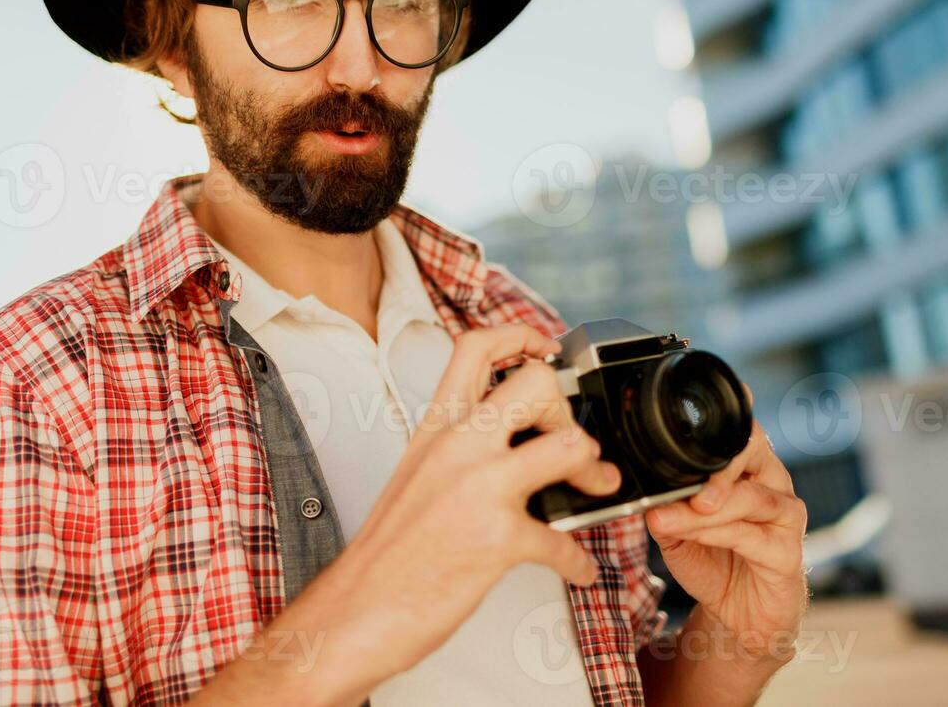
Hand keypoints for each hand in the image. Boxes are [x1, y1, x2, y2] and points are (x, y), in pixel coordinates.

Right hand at [191, 324, 622, 706]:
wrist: (354, 611)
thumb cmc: (383, 556)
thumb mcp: (415, 477)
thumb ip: (456, 451)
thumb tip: (504, 446)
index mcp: (435, 429)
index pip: (476, 347)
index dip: (520, 336)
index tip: (543, 348)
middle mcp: (457, 447)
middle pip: (537, 382)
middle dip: (568, 409)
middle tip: (569, 440)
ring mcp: (480, 488)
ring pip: (568, 444)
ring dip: (592, 471)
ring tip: (592, 492)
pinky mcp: (498, 539)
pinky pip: (564, 541)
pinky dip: (578, 561)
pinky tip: (573, 567)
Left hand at [643, 411, 808, 663]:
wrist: (740, 616)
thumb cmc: (713, 562)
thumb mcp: (676, 532)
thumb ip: (665, 508)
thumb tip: (647, 495)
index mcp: (748, 466)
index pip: (738, 430)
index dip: (715, 424)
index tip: (676, 431)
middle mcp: (772, 482)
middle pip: (753, 450)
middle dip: (716, 465)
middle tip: (686, 487)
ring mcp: (785, 515)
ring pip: (749, 497)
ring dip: (708, 508)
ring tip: (673, 516)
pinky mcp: (788, 551)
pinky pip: (752, 535)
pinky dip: (717, 533)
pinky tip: (693, 535)